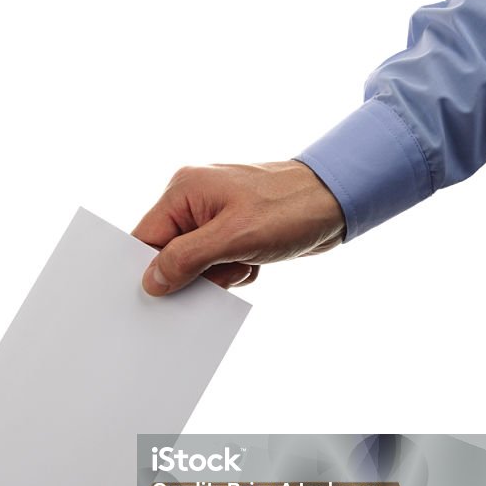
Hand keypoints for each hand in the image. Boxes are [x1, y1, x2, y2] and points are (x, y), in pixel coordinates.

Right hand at [133, 160, 345, 294]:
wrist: (339, 200)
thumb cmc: (291, 208)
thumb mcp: (233, 238)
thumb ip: (186, 259)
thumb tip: (151, 282)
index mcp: (183, 191)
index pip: (146, 238)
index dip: (149, 268)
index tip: (159, 294)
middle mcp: (193, 199)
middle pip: (169, 253)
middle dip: (193, 273)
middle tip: (222, 271)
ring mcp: (212, 214)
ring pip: (194, 263)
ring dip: (219, 274)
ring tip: (246, 261)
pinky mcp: (231, 229)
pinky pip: (216, 263)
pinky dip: (234, 270)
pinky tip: (255, 260)